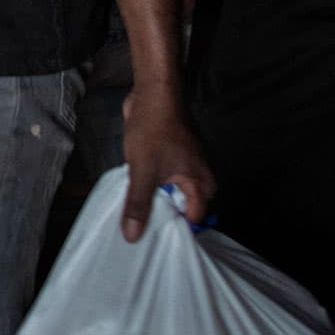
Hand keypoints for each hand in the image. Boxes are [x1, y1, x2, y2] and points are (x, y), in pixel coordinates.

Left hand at [120, 85, 214, 241]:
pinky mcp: (173, 157)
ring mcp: (186, 165)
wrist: (152, 93)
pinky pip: (165, 179)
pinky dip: (153, 185)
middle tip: (142, 228)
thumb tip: (134, 237)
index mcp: (201, 183)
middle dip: (165, 216)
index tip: (155, 240)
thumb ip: (139, 204)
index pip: (194, 219)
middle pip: (184, 207)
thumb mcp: (143, 171)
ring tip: (136, 213)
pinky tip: (137, 190)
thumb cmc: (154, 129)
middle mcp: (199, 176)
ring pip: (172, 193)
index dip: (175, 230)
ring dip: (156, 200)